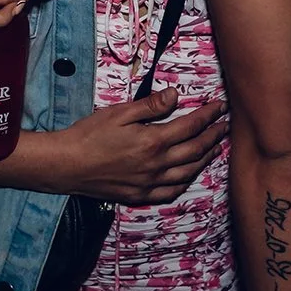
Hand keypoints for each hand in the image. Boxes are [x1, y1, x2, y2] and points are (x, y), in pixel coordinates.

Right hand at [48, 89, 228, 202]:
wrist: (67, 165)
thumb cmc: (89, 135)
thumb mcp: (120, 112)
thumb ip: (150, 106)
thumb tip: (175, 95)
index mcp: (154, 141)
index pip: (191, 126)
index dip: (209, 115)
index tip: (220, 106)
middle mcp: (157, 165)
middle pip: (195, 150)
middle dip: (213, 136)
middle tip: (224, 126)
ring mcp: (150, 183)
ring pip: (188, 172)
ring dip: (205, 159)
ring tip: (215, 148)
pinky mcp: (140, 195)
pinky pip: (171, 192)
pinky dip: (185, 182)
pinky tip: (189, 175)